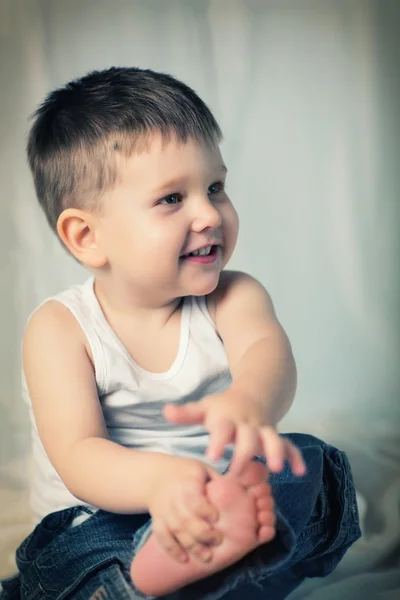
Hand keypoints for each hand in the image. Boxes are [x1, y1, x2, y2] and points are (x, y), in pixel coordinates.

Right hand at [147, 456, 222, 563]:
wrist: (156, 476)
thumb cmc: (185, 472)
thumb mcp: (202, 469)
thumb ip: (217, 481)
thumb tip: (241, 492)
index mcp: (186, 482)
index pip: (194, 499)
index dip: (205, 510)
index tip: (216, 517)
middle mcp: (173, 498)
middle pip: (186, 519)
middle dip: (203, 534)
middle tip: (218, 540)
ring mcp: (164, 511)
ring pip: (176, 531)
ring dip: (191, 546)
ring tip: (207, 557)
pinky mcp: (158, 520)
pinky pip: (162, 537)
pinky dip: (172, 549)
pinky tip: (184, 559)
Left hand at [164, 392, 305, 476]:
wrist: (253, 393)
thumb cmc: (223, 408)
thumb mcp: (204, 407)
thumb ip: (186, 413)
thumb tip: (165, 411)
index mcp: (228, 419)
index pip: (222, 429)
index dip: (218, 442)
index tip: (212, 457)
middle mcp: (247, 424)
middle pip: (248, 438)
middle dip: (245, 454)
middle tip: (237, 473)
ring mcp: (264, 430)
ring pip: (273, 439)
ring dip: (275, 452)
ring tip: (276, 469)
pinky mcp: (275, 436)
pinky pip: (289, 445)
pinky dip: (295, 457)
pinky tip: (300, 472)